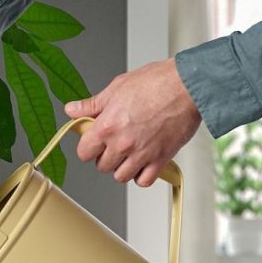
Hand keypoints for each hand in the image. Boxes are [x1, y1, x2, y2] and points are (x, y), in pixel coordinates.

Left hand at [63, 59, 200, 185]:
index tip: (95, 142)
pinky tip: (144, 162)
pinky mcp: (160, 158)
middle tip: (115, 144)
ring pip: (121, 176)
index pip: (84, 153)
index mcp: (107, 127)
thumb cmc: (157, 81)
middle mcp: (122, 144)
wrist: (189, 84)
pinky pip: (144, 181)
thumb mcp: (117, 87)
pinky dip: (142, 175)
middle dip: (106, 156)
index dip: (88, 148)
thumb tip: (72, 110)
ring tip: (130, 153)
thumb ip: (92, 105)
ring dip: (123, 168)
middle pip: (102, 166)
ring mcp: (141, 153)